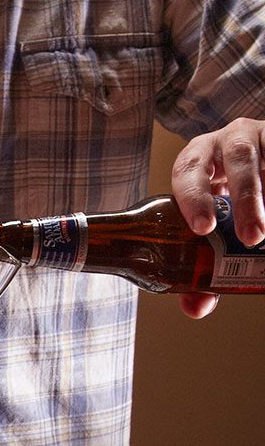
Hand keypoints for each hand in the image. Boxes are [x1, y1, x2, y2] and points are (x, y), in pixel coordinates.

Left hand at [172, 117, 264, 318]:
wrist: (255, 161)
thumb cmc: (222, 199)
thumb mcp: (210, 223)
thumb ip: (200, 263)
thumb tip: (196, 309)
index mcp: (196, 160)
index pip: (188, 173)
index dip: (194, 199)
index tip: (203, 229)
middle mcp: (229, 141)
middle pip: (237, 160)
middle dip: (246, 199)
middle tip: (253, 237)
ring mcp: (262, 136)